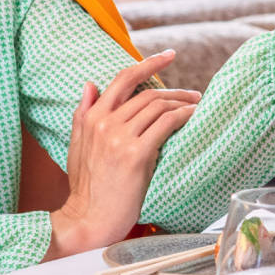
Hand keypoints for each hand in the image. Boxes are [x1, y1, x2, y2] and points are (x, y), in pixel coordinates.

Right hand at [47, 51, 201, 257]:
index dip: (149, 63)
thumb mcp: (77, 146)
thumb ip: (83, 113)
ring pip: (158, 106)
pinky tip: (194, 118)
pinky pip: (167, 124)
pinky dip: (184, 117)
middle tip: (194, 95)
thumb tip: (90, 84)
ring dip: (183, 104)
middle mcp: (104, 123)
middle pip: (147, 93)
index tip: (169, 55)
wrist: (89, 219)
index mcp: (91, 117)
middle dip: (174, 90)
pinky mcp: (136, 155)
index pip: (122, 78)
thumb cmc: (87, 187)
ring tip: (197, 108)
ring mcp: (119, 138)